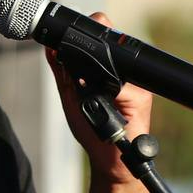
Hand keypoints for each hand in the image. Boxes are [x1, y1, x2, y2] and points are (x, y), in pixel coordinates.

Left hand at [43, 13, 153, 187]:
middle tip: (80, 72)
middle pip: (112, 44)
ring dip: (99, 75)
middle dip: (94, 48)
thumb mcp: (71, 95)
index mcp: (110, 68)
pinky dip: (106, 94)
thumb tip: (50, 46)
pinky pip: (121, 88)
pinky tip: (104, 106)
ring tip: (91, 95)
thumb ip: (63, 71)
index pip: (102, 39)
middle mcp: (125, 71)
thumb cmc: (92, 128)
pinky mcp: (142, 98)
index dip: (88, 32)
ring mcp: (136, 84)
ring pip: (115, 63)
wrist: (111, 160)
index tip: (69, 34)